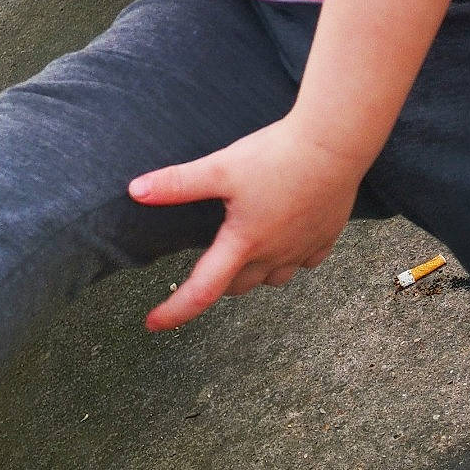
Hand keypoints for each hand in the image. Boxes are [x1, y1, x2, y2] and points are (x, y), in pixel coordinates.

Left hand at [130, 120, 365, 332]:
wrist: (334, 145)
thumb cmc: (276, 156)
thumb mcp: (220, 168)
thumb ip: (178, 183)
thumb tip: (135, 191)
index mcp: (243, 243)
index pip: (202, 290)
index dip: (175, 311)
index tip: (153, 324)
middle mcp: (274, 253)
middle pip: (238, 286)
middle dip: (216, 285)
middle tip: (201, 275)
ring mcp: (303, 247)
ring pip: (274, 278)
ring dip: (254, 274)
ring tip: (242, 258)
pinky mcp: (326, 234)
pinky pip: (306, 260)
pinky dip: (291, 258)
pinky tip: (287, 241)